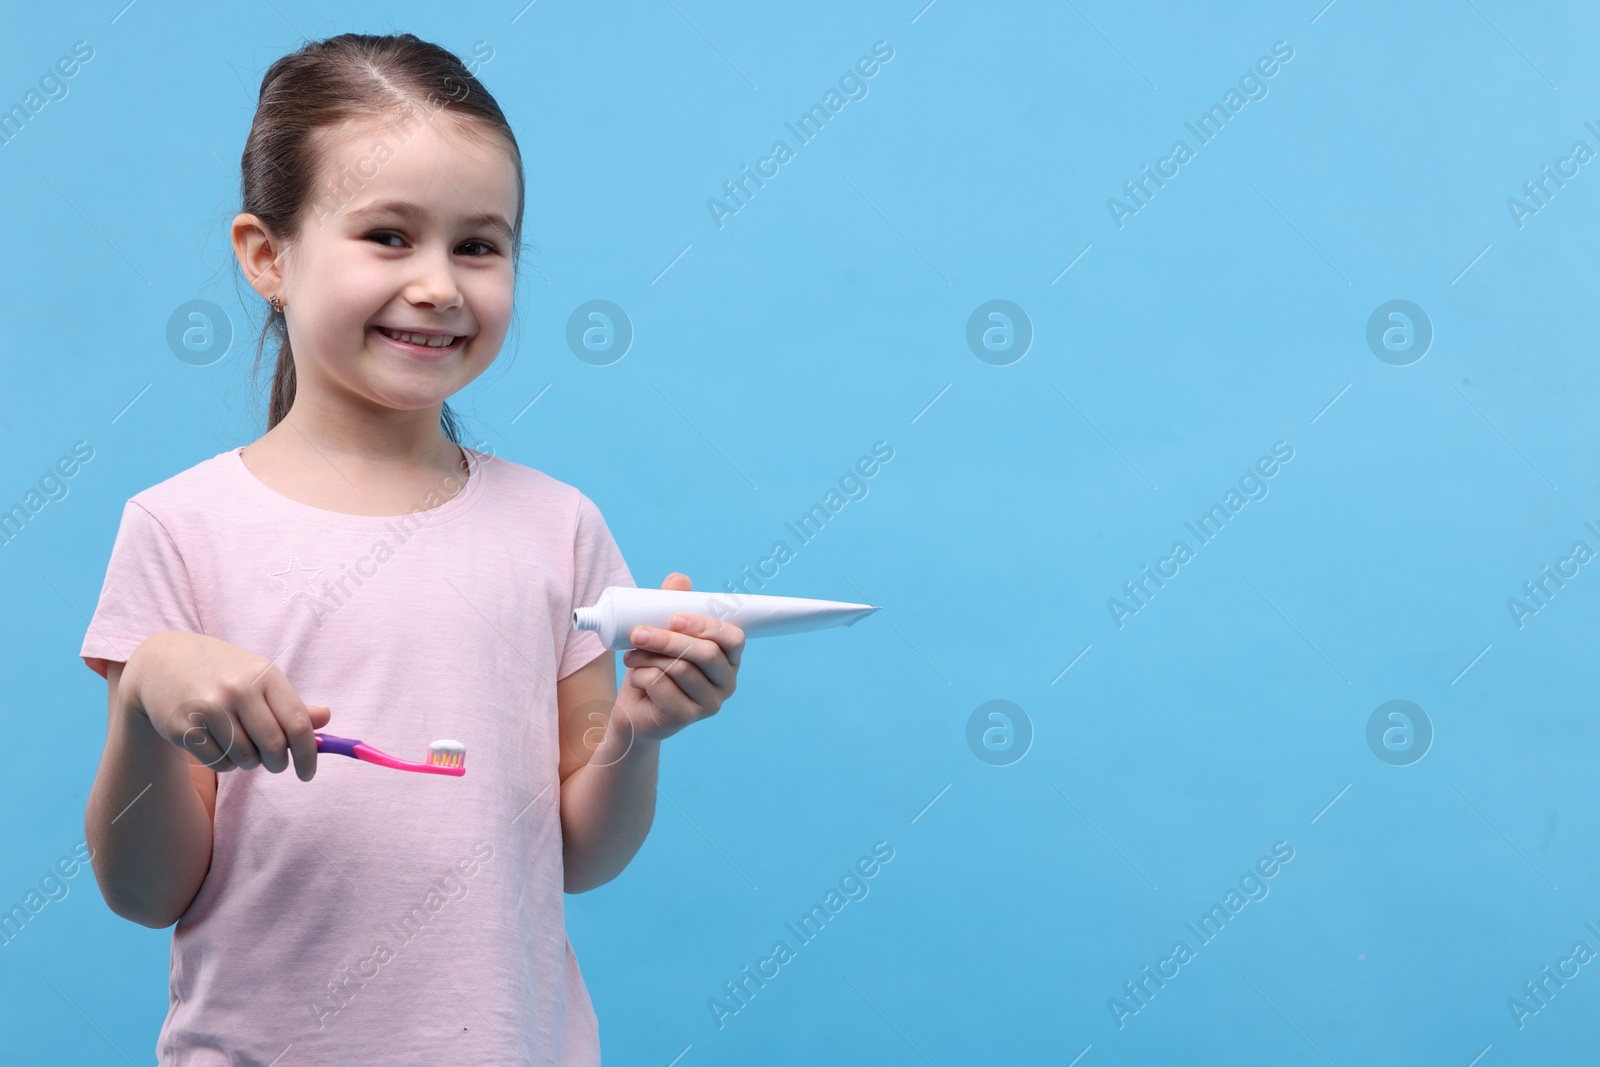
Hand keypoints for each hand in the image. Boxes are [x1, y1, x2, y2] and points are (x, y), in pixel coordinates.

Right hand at [125, 630, 330, 779]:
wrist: (163, 661)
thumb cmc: (223, 673)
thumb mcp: (259, 677)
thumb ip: (291, 703)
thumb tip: (325, 720)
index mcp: (265, 675)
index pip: (298, 724)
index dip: (308, 755)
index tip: (308, 773)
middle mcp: (238, 689)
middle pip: (273, 747)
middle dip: (278, 764)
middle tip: (274, 763)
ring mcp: (209, 707)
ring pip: (245, 759)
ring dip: (250, 763)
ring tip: (242, 746)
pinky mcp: (184, 727)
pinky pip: (219, 763)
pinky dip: (225, 764)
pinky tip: (218, 745)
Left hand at [614, 573, 743, 744]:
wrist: (633, 712)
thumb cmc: (653, 669)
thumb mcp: (662, 635)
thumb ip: (673, 606)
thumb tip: (679, 579)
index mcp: (728, 659)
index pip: (733, 638)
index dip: (706, 626)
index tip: (675, 618)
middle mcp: (726, 682)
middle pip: (706, 653)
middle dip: (668, 639)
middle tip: (639, 633)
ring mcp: (709, 703)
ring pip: (681, 669)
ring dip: (650, 657)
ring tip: (632, 656)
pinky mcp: (686, 718)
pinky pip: (662, 687)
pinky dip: (642, 676)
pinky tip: (636, 677)